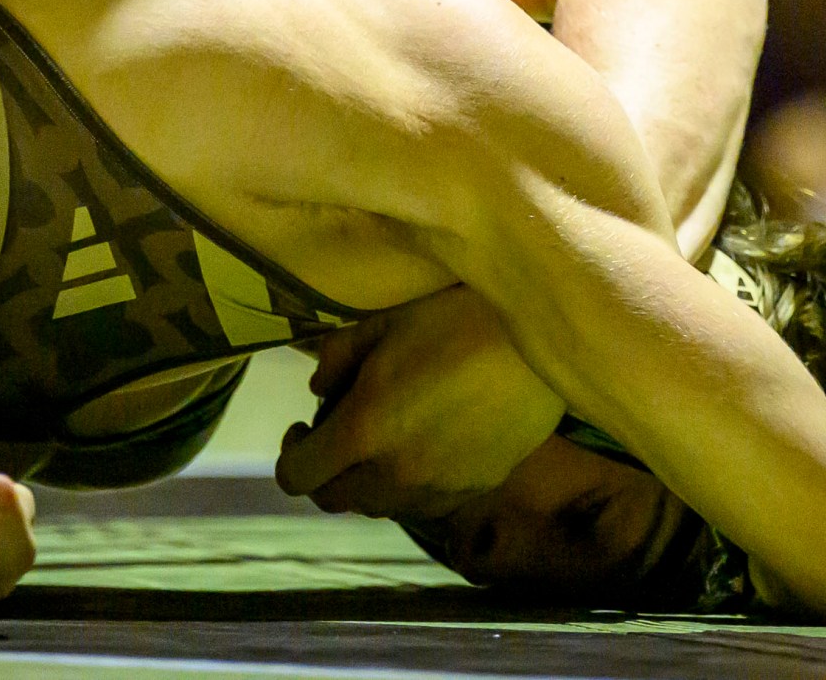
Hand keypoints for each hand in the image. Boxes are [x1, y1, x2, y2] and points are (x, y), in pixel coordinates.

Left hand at [276, 284, 562, 520]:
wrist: (536, 342)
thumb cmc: (453, 318)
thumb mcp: (381, 323)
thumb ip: (337, 359)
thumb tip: (317, 391)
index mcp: (362, 431)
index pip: (298, 476)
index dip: (289, 455)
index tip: (300, 429)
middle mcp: (394, 473)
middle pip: (334, 499)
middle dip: (323, 471)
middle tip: (333, 435)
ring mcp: (437, 489)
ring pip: (378, 507)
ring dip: (364, 481)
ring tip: (378, 440)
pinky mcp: (473, 490)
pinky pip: (422, 506)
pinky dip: (406, 487)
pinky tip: (420, 448)